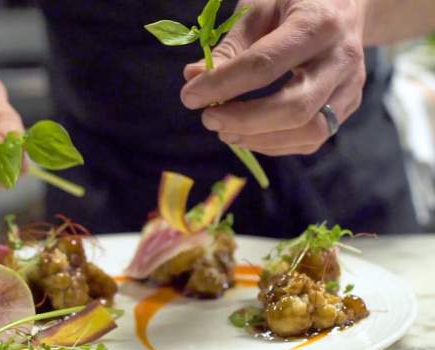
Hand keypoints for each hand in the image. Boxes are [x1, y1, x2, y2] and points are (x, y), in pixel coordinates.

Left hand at [180, 0, 366, 155]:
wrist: (346, 1)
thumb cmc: (294, 0)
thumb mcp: (259, 8)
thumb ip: (229, 47)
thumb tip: (193, 77)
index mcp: (318, 22)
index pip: (264, 66)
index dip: (222, 86)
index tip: (189, 97)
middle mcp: (342, 57)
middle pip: (293, 108)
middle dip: (243, 121)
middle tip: (208, 118)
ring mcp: (351, 85)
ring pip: (308, 131)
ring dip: (259, 139)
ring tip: (224, 131)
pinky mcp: (349, 104)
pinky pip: (312, 139)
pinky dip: (274, 144)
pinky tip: (248, 135)